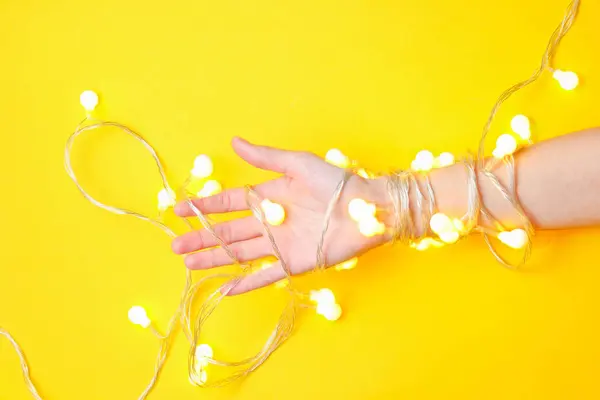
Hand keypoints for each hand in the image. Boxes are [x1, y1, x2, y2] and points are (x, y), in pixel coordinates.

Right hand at [171, 138, 388, 294]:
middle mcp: (269, 222)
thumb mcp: (297, 164)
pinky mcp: (294, 263)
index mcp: (267, 197)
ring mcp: (280, 244)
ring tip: (189, 263)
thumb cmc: (335, 183)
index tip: (178, 208)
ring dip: (215, 259)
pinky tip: (226, 288)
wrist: (367, 208)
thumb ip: (265, 157)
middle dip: (201, 238)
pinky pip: (266, 274)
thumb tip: (233, 141)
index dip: (203, 206)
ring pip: (239, 253)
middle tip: (175, 244)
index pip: (228, 203)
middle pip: (227, 231)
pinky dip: (247, 282)